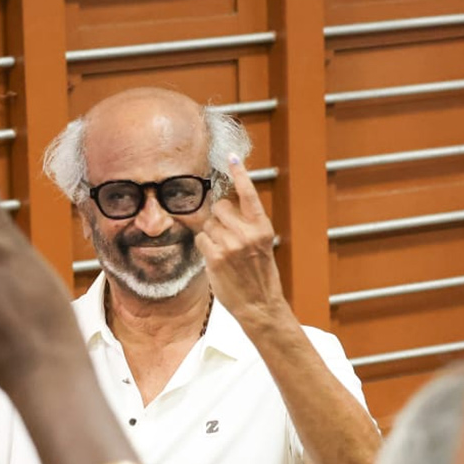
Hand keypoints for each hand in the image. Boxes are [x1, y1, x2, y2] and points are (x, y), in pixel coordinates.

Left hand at [196, 155, 290, 330]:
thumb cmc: (260, 276)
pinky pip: (201, 239)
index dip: (240, 173)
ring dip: (211, 235)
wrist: (260, 305)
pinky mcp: (216, 257)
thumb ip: (247, 226)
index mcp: (262, 227)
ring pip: (208, 224)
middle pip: (220, 207)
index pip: (249, 193)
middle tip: (226, 235)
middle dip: (218, 218)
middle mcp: (247, 233)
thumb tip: (226, 208)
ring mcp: (231, 245)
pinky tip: (215, 259)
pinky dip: (204, 247)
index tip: (232, 157)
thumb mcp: (261, 246)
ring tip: (224, 251)